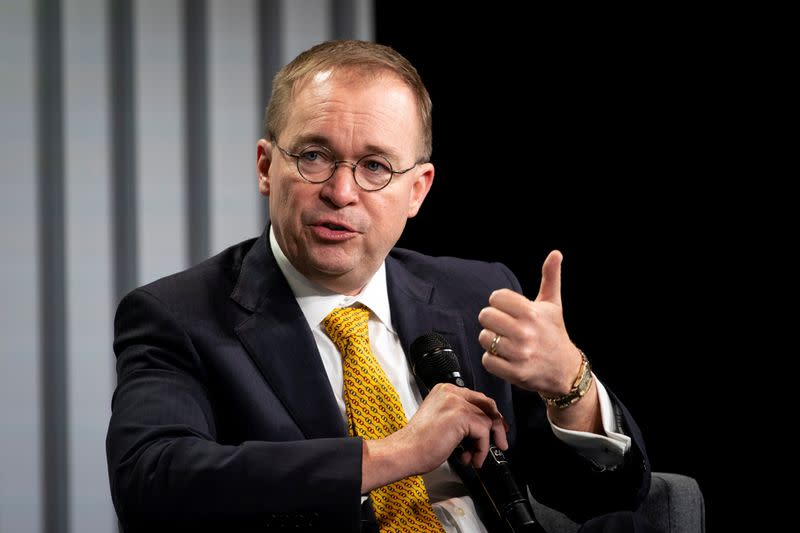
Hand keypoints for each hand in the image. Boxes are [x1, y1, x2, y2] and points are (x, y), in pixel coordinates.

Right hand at [402, 383, 507, 470]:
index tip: (495, 430)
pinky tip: (470, 458)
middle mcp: (451, 392)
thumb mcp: (442, 422)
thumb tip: (482, 428)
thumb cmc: (419, 443)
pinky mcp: (460, 415)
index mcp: (445, 391)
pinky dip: (481, 449)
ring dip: (484, 444)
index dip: (490, 415)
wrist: (405, 451)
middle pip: (487, 405)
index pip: (477, 398)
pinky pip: (483, 432)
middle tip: (500, 442)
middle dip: (496, 426)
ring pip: (487, 420)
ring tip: (473, 457)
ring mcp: (455, 402)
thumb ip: (460, 419)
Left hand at [478, 250, 583, 395]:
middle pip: (485, 316)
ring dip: (490, 340)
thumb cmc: (554, 333)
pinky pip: (487, 360)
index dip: (499, 303)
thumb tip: (555, 253)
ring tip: (504, 341)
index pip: (496, 297)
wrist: (565, 370)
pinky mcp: (515, 373)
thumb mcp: (553, 305)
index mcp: (532, 313)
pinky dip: (492, 359)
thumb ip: (550, 277)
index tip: (509, 310)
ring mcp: (520, 354)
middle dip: (491, 320)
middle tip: (502, 326)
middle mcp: (526, 332)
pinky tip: (504, 357)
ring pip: (484, 338)